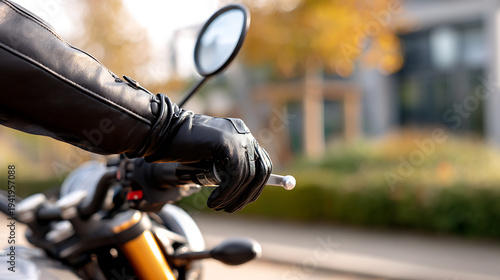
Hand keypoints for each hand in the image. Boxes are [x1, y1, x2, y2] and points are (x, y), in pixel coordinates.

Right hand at [138, 94, 271, 211]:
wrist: (160, 132)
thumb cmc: (179, 145)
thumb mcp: (209, 155)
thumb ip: (226, 164)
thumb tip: (242, 188)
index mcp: (240, 134)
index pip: (261, 162)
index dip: (256, 185)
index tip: (243, 200)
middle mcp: (242, 133)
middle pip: (260, 170)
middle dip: (248, 194)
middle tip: (231, 208)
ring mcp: (237, 136)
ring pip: (247, 176)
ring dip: (233, 197)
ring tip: (218, 206)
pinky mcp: (228, 143)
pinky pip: (235, 175)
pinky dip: (226, 193)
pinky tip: (214, 200)